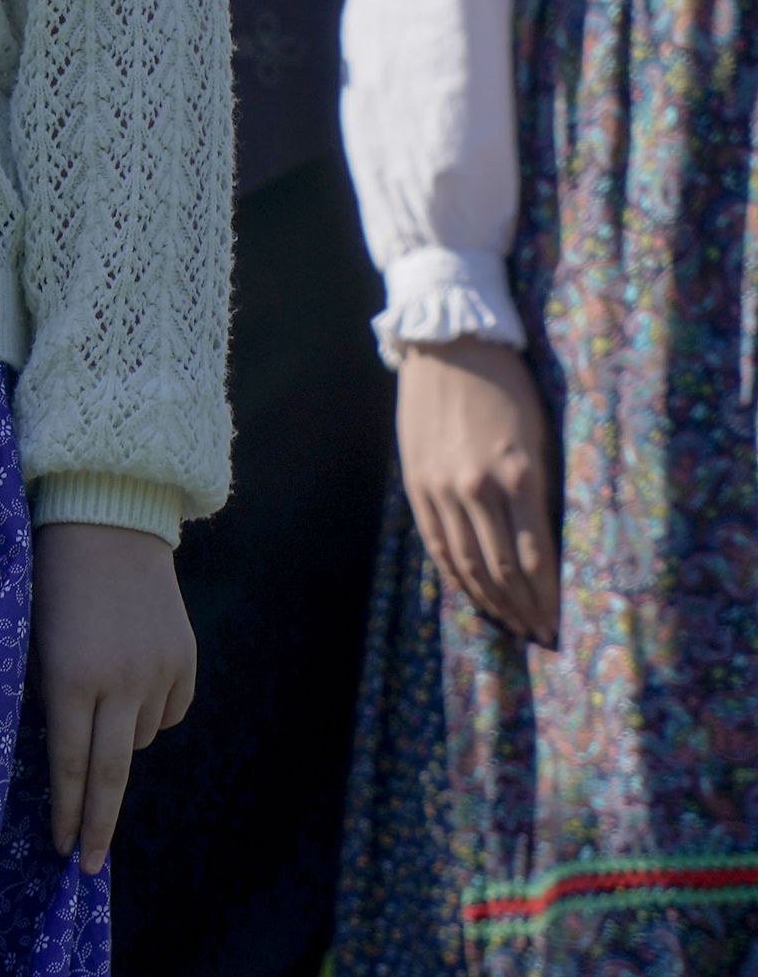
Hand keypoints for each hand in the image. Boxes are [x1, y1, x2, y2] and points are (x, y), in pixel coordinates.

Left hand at [33, 519, 196, 871]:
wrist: (109, 520)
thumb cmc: (52, 581)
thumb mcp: (32, 642)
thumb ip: (47, 699)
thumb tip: (63, 762)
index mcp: (72, 679)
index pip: (69, 765)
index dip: (66, 813)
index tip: (63, 851)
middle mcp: (122, 682)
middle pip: (111, 774)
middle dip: (97, 825)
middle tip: (87, 865)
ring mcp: (161, 672)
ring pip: (141, 739)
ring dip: (120, 737)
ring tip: (101, 692)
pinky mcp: (187, 661)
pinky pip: (169, 712)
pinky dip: (150, 711)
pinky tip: (134, 678)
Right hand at [395, 336, 558, 645]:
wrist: (448, 344)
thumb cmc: (505, 381)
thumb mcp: (538, 431)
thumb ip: (539, 486)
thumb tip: (546, 537)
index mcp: (518, 474)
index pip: (535, 556)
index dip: (546, 595)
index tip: (559, 619)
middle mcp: (479, 489)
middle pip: (502, 568)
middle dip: (523, 606)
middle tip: (540, 633)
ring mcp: (443, 489)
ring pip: (467, 563)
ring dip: (491, 599)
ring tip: (510, 622)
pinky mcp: (418, 485)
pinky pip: (437, 544)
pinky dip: (455, 575)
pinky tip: (471, 592)